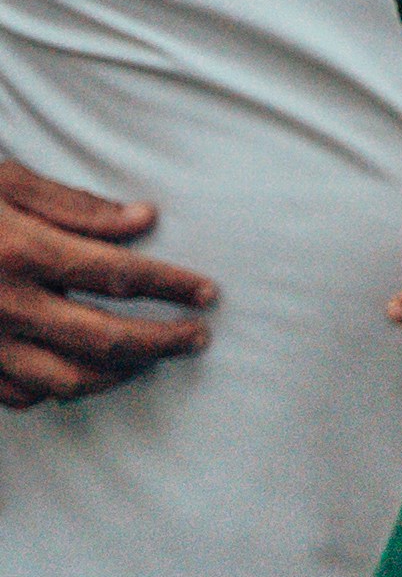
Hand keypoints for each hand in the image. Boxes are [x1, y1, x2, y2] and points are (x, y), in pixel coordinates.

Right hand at [0, 160, 215, 405]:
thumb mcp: (3, 180)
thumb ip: (73, 206)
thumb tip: (143, 220)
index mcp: (22, 252)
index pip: (118, 276)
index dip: (170, 286)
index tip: (206, 292)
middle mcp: (6, 305)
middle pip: (105, 339)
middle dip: (162, 341)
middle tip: (198, 337)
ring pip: (67, 380)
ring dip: (117, 375)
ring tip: (147, 361)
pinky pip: (18, 395)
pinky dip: (54, 391)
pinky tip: (75, 376)